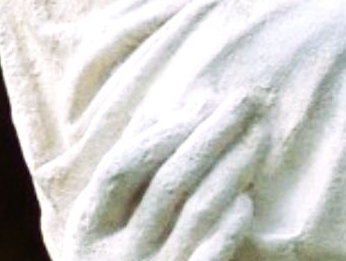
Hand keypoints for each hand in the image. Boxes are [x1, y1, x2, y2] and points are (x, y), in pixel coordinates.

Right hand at [63, 92, 266, 260]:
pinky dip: (233, 221)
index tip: (201, 102)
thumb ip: (125, 176)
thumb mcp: (106, 226)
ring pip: (198, 211)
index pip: (120, 169)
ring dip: (234, 167)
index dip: (161, 132)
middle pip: (168, 183)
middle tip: (248, 101)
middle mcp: (115, 257)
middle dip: (212, 134)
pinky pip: (214, 253)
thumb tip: (156, 111)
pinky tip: (247, 198)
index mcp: (86, 232)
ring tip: (259, 138)